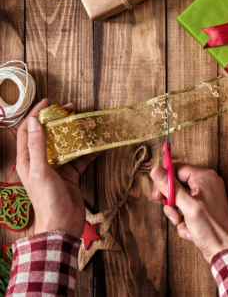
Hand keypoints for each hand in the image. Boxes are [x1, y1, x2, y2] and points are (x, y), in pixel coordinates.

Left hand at [16, 98, 100, 238]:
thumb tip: (34, 122)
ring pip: (65, 144)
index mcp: (27, 160)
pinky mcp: (70, 175)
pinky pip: (79, 158)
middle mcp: (40, 161)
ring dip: (74, 132)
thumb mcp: (40, 171)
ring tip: (84, 121)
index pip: (27, 131)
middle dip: (58, 120)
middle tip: (71, 108)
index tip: (48, 102)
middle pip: (47, 134)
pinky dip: (88, 150)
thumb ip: (37, 146)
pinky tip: (98, 143)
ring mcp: (56, 168)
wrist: (62, 226)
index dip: (35, 114)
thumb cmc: (47, 200)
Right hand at [151, 163, 227, 261]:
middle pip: (177, 183)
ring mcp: (205, 195)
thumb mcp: (188, 207)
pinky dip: (184, 219)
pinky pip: (186, 207)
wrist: (223, 252)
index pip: (177, 168)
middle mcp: (206, 183)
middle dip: (171, 200)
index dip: (164, 180)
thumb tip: (155, 170)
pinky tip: (189, 230)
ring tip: (181, 223)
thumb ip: (171, 187)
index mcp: (204, 177)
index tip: (157, 195)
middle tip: (170, 210)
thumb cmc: (210, 229)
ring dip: (176, 212)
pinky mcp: (203, 207)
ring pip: (179, 197)